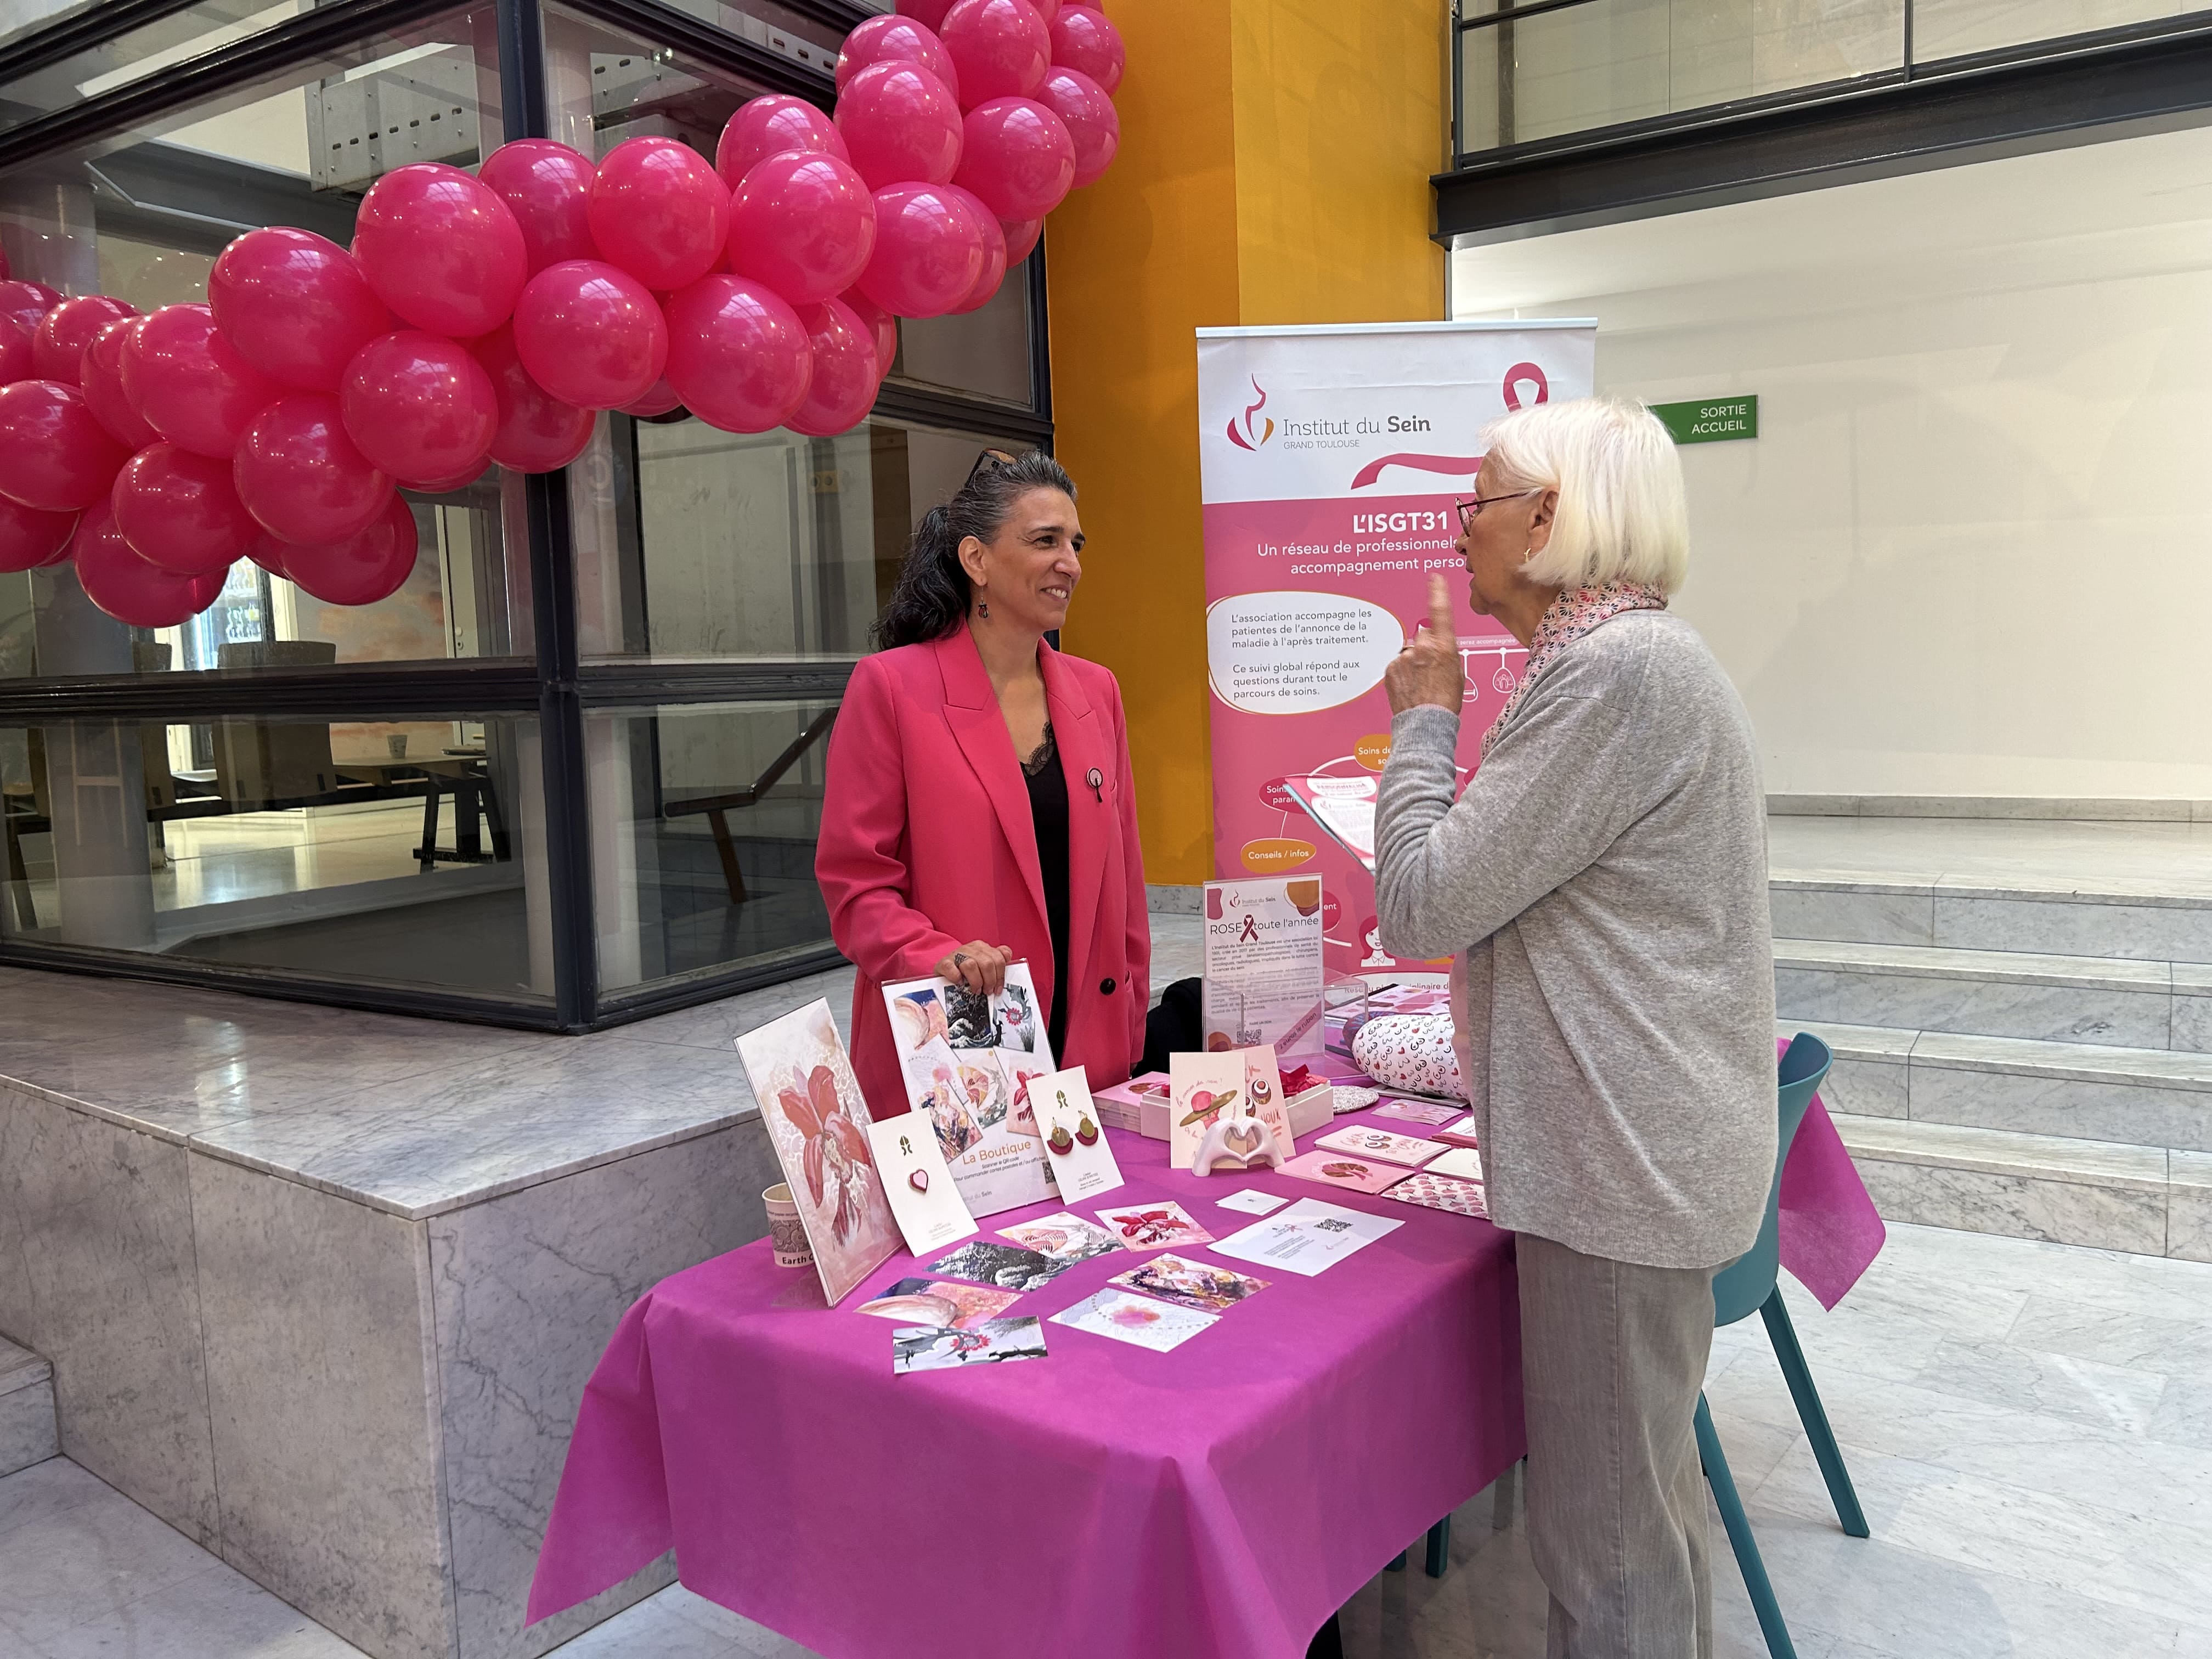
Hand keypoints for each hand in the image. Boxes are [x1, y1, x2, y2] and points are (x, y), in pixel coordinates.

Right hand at [936, 940, 1012, 994]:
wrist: (942, 970)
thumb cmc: (964, 970)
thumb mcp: (981, 964)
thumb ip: (995, 961)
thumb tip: (1008, 957)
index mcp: (982, 947)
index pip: (999, 958)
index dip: (1000, 976)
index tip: (998, 988)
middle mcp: (970, 948)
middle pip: (987, 963)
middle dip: (990, 981)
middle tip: (987, 991)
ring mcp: (956, 954)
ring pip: (972, 965)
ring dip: (976, 981)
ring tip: (976, 990)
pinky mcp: (944, 963)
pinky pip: (952, 968)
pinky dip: (957, 977)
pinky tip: (960, 983)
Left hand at [1384, 574, 1463, 714]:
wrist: (1426, 724)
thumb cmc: (1446, 701)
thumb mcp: (1456, 672)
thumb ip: (1445, 652)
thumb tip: (1434, 647)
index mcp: (1444, 647)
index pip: (1441, 612)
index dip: (1437, 592)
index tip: (1434, 578)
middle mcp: (1423, 647)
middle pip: (1423, 637)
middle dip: (1425, 649)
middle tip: (1430, 671)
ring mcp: (1404, 658)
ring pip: (1409, 653)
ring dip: (1412, 663)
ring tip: (1420, 684)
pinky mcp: (1390, 669)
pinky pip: (1397, 665)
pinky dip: (1401, 673)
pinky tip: (1409, 687)